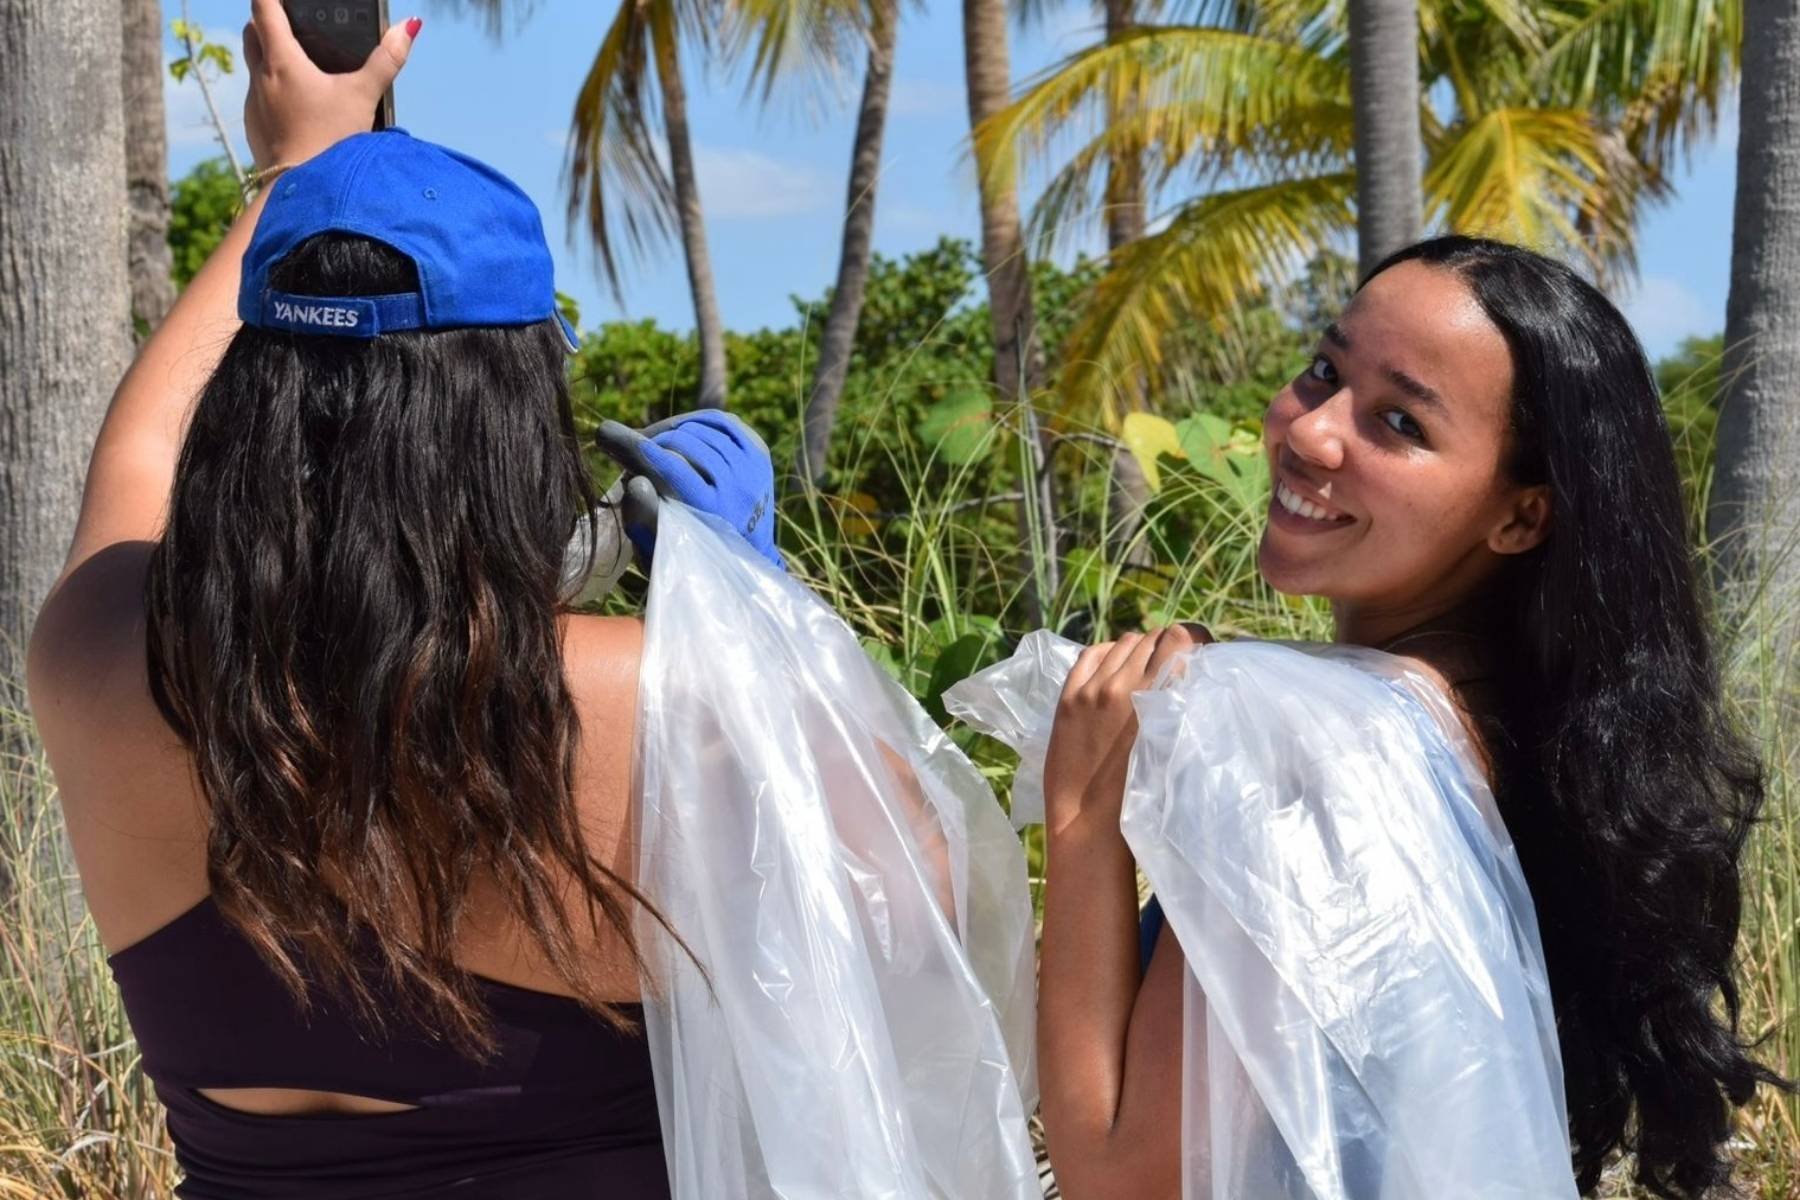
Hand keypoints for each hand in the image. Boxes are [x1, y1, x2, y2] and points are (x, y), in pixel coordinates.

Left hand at [242, 0, 417, 170]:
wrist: (303, 190)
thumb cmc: (332, 140)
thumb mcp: (364, 96)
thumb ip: (387, 60)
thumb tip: (409, 27)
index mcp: (282, 61)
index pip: (263, 9)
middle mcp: (260, 78)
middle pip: (252, 33)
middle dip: (266, 24)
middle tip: (291, 27)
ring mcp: (253, 104)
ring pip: (255, 68)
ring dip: (270, 61)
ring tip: (301, 72)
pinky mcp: (254, 128)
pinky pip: (259, 100)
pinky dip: (274, 95)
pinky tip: (299, 111)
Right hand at [593, 411, 782, 570]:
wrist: (745, 558)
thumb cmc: (694, 555)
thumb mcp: (663, 547)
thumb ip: (645, 517)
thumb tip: (634, 482)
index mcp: (716, 514)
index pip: (674, 468)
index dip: (638, 449)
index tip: (607, 435)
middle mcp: (741, 490)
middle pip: (688, 443)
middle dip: (652, 439)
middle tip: (632, 448)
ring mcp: (754, 470)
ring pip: (704, 429)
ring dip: (671, 429)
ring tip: (651, 440)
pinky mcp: (761, 456)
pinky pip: (723, 421)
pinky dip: (697, 420)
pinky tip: (678, 429)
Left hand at [1043, 624, 1207, 834]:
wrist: (1088, 824)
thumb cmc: (1141, 797)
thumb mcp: (1172, 745)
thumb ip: (1179, 705)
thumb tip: (1189, 677)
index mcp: (1155, 697)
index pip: (1179, 638)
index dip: (1194, 638)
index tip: (1200, 650)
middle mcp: (1122, 685)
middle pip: (1152, 637)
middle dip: (1168, 646)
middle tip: (1174, 665)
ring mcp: (1091, 690)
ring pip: (1124, 643)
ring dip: (1139, 650)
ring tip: (1145, 671)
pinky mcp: (1068, 698)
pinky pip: (1091, 655)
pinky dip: (1108, 654)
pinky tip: (1115, 668)